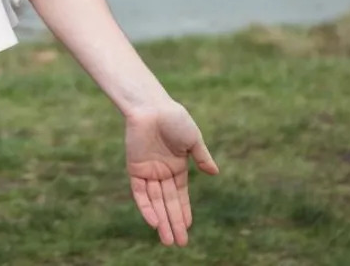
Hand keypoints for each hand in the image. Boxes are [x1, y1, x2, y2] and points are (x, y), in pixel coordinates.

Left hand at [124, 99, 218, 246]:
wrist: (151, 107)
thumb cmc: (174, 119)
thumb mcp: (193, 139)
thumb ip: (201, 156)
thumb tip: (215, 173)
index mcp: (178, 166)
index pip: (180, 195)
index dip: (184, 211)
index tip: (188, 228)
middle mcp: (162, 172)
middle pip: (168, 202)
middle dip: (174, 222)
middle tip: (179, 243)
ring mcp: (148, 171)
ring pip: (155, 202)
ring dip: (161, 220)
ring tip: (168, 240)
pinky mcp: (135, 168)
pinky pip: (140, 192)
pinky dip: (146, 207)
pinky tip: (154, 222)